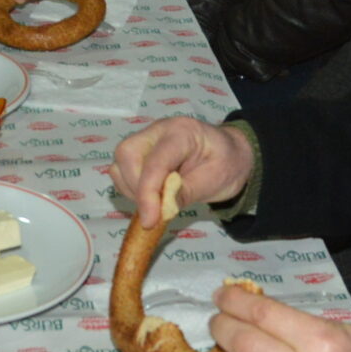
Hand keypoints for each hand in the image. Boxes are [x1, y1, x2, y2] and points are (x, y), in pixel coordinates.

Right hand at [110, 115, 254, 224]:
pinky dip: (131, 189)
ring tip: (157, 204)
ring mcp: (146, 139)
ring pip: (121, 163)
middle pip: (128, 154)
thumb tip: (162, 210)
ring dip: (132, 190)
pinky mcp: (140, 151)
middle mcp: (158, 130)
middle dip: (136, 188)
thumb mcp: (215, 181)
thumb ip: (187, 193)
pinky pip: (122, 171)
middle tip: (156, 211)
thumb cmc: (226, 164)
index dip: (148, 192)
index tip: (150, 221)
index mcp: (182, 132)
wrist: (230, 154)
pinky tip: (152, 197)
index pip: (155, 160)